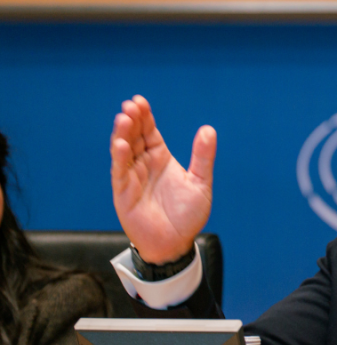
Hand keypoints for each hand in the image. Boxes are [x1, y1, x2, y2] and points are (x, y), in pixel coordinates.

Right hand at [110, 95, 215, 263]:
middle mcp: (144, 164)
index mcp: (161, 158)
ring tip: (125, 118)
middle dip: (132, 120)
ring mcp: (131, 177)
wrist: (176, 243)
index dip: (145, 117)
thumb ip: (202, 157)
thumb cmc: (187, 215)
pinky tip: (121, 144)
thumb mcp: (200, 183)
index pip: (149, 132)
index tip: (140, 101)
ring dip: (122, 134)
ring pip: (124, 151)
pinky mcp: (123, 193)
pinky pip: (120, 172)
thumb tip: (209, 129)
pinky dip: (120, 158)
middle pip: (135, 136)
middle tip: (131, 105)